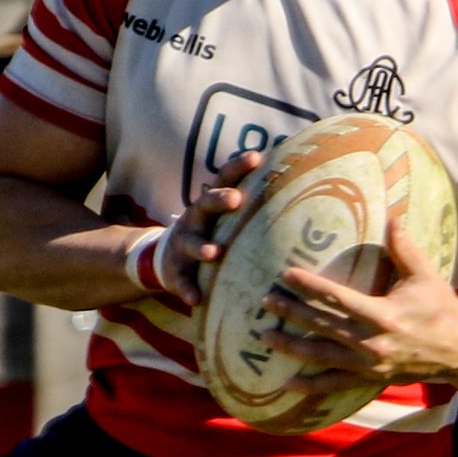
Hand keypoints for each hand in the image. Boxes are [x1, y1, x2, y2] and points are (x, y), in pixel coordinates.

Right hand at [153, 150, 264, 304]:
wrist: (166, 259)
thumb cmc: (209, 232)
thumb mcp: (221, 213)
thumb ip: (248, 198)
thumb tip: (291, 175)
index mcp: (210, 203)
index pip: (223, 179)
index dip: (238, 167)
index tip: (257, 157)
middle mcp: (195, 219)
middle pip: (205, 204)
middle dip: (219, 200)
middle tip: (236, 199)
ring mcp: (183, 245)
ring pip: (191, 243)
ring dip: (202, 247)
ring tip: (214, 253)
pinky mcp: (177, 271)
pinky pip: (182, 281)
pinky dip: (188, 289)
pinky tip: (195, 299)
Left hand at [260, 215, 457, 389]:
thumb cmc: (442, 308)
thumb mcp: (425, 275)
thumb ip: (404, 248)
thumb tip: (391, 217)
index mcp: (382, 314)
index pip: (337, 297)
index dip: (309, 285)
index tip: (287, 274)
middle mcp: (371, 342)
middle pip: (321, 326)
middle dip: (291, 313)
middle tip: (265, 302)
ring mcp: (368, 364)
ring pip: (321, 356)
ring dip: (291, 347)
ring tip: (265, 336)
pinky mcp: (369, 379)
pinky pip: (335, 385)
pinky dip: (311, 386)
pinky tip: (287, 384)